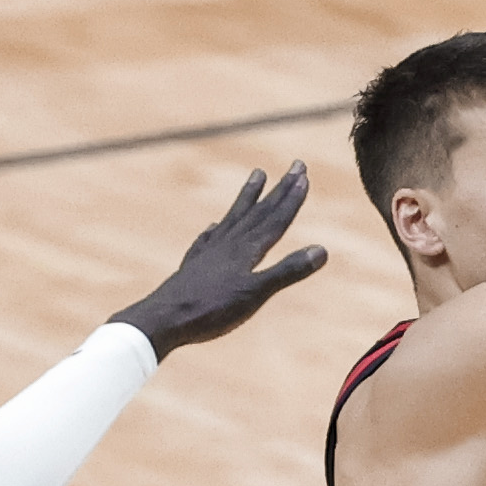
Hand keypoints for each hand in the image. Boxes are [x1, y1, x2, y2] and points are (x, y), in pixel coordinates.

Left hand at [112, 162, 325, 355]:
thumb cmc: (211, 310)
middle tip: (296, 166)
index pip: (275, 220)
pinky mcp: (193, 266)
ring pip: (234, 218)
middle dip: (279, 189)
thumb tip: (321, 250)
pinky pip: (208, 239)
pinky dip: (215, 230)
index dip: (291, 199)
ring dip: (249, 197)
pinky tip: (213, 227)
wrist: (164, 320)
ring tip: (258, 175)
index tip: (303, 176)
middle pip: (259, 212)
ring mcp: (209, 253)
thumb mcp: (255, 294)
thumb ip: (287, 272)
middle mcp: (229, 244)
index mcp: (246, 250)